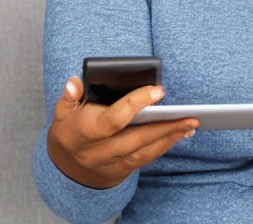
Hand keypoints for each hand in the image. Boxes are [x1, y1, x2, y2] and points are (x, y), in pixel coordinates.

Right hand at [46, 77, 198, 189]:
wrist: (66, 167)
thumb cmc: (69, 130)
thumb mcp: (62, 111)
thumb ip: (69, 96)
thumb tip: (75, 82)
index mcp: (84, 132)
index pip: (113, 119)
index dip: (136, 104)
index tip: (158, 91)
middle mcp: (98, 151)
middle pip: (136, 139)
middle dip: (164, 127)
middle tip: (190, 116)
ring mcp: (110, 163)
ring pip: (144, 152)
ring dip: (169, 138)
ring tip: (190, 125)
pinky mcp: (120, 171)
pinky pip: (144, 160)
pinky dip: (163, 147)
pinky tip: (178, 135)